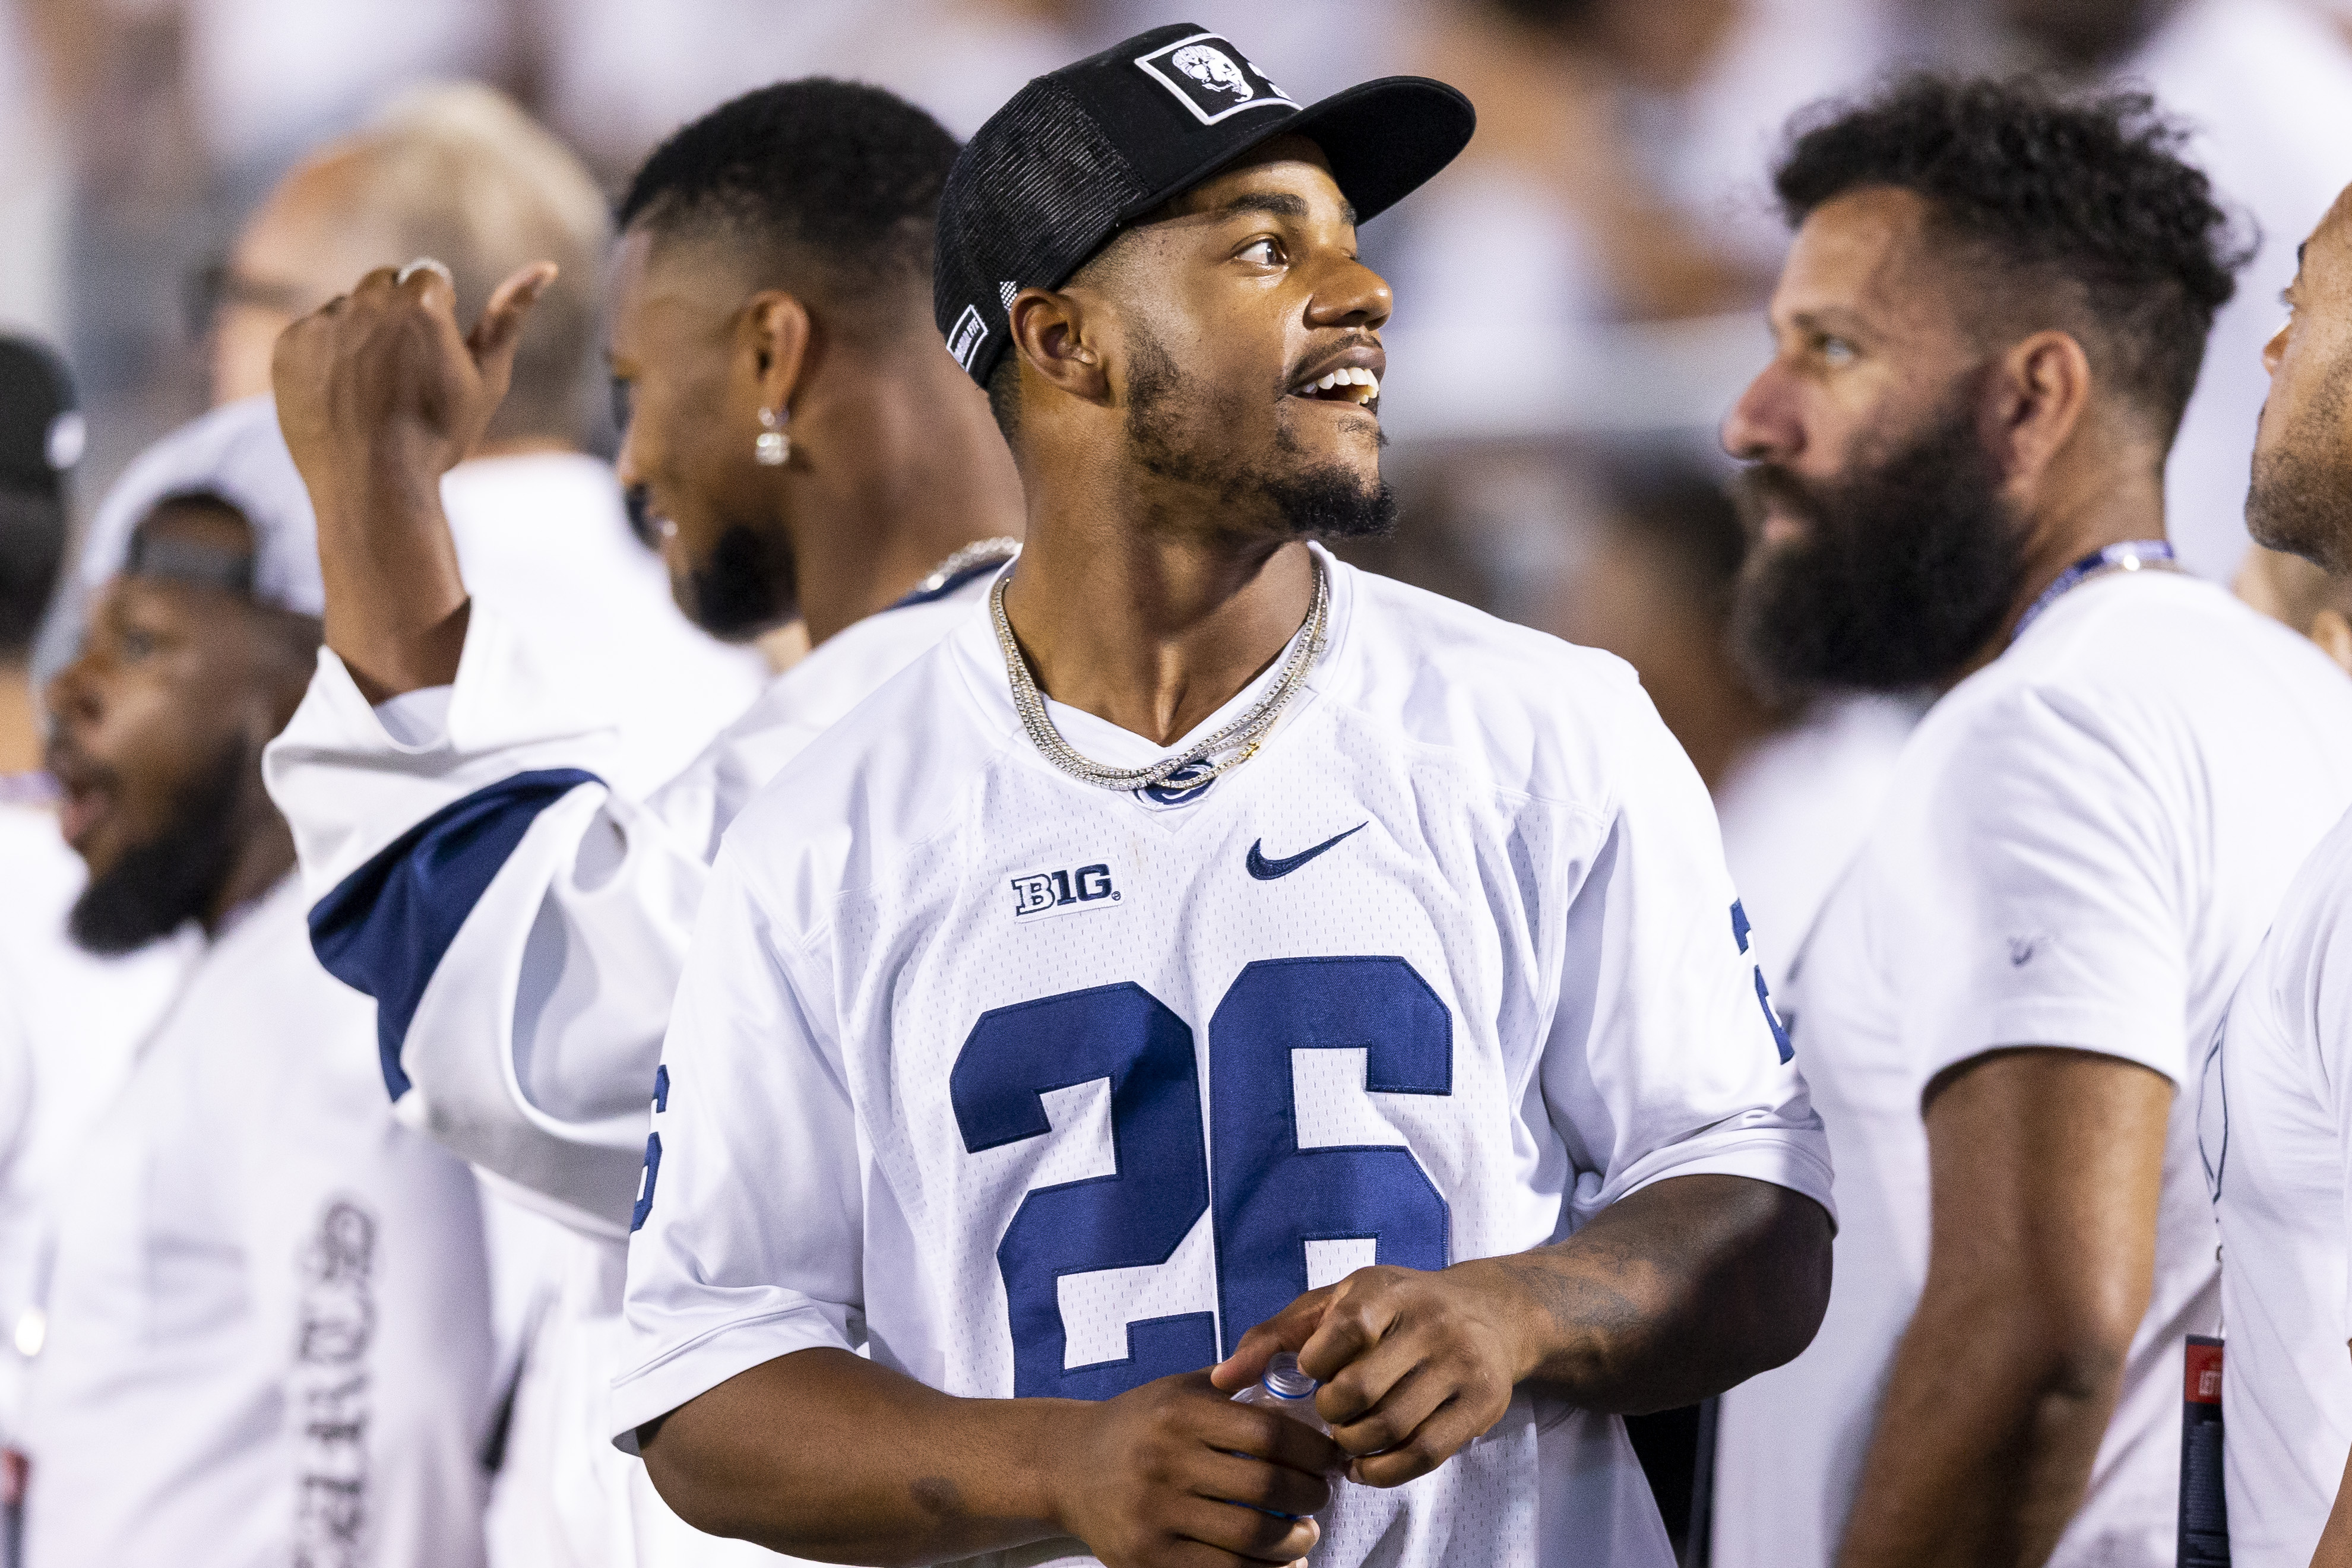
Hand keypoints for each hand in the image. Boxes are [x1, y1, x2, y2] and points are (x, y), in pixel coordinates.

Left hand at [272, 260, 554, 520]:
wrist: (373, 487)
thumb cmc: (439, 437)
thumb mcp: (486, 379)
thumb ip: (509, 318)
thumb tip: (546, 266)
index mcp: (421, 302)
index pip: (429, 276)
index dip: (437, 316)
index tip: (433, 357)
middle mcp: (368, 302)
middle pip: (385, 284)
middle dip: (395, 314)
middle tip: (403, 371)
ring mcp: (325, 322)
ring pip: (347, 308)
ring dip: (359, 333)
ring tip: (370, 389)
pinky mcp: (289, 344)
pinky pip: (312, 333)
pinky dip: (325, 356)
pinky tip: (340, 396)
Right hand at [1050, 1370, 1340, 1566]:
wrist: (1067, 1467)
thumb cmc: (1140, 1424)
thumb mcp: (1180, 1390)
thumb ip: (1237, 1387)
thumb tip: (1309, 1394)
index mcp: (1179, 1412)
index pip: (1270, 1433)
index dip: (1313, 1450)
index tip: (1330, 1458)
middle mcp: (1164, 1461)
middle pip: (1267, 1488)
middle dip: (1311, 1497)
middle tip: (1321, 1497)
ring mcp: (1153, 1514)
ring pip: (1251, 1539)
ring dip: (1295, 1543)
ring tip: (1305, 1534)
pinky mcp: (1146, 1558)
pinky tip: (1279, 1563)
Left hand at [1212, 1263, 1530, 1488]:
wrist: (1490, 1314)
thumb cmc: (1395, 1309)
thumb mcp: (1336, 1304)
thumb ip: (1274, 1336)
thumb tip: (1220, 1379)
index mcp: (1386, 1291)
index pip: (1342, 1332)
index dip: (1315, 1364)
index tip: (1313, 1372)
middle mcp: (1430, 1323)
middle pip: (1359, 1390)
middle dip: (1330, 1414)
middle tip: (1327, 1415)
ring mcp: (1461, 1364)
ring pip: (1390, 1427)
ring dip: (1353, 1445)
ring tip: (1345, 1438)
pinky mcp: (1481, 1404)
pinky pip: (1424, 1454)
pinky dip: (1385, 1471)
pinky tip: (1366, 1465)